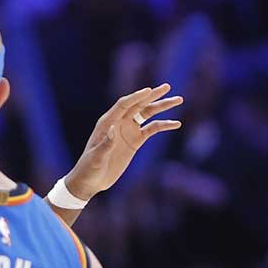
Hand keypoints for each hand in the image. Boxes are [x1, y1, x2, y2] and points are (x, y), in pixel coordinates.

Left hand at [62, 84, 182, 199]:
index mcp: (107, 123)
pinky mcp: (135, 141)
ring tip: (179, 100)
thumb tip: (114, 128)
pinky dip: (163, 125)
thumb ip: (105, 144)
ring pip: (147, 114)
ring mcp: (128, 130)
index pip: (123, 105)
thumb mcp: (96, 157)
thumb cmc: (89, 168)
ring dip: (161, 106)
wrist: (91, 180)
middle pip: (138, 105)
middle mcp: (119, 123)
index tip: (149, 90)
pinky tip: (176, 123)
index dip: (136, 97)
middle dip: (152, 95)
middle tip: (167, 87)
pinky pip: (152, 129)